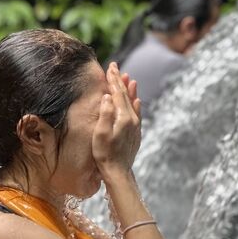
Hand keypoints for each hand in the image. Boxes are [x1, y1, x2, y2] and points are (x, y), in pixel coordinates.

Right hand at [92, 63, 141, 177]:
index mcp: (123, 117)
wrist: (118, 172)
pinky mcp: (136, 132)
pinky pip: (137, 112)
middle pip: (125, 95)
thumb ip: (105, 113)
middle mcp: (132, 119)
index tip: (110, 67)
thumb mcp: (100, 134)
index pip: (117, 93)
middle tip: (115, 66)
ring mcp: (136, 126)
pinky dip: (135, 103)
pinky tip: (137, 100)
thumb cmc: (105, 154)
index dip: (113, 79)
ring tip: (129, 78)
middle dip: (119, 80)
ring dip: (129, 89)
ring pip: (133, 102)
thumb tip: (107, 96)